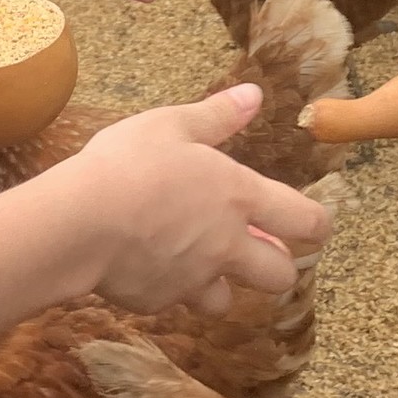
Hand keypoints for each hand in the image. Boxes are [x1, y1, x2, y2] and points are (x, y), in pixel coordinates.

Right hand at [36, 86, 333, 314]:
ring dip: (222, 285)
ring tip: (200, 264)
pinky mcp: (159, 301)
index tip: (315, 225)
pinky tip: (147, 266)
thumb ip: (216, 115)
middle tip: (255, 248)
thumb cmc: (127, 165)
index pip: (305, 221)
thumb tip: (254, 95)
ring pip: (228, 300)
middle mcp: (227, 245)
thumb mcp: (170, 125)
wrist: (78, 224)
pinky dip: (169, 289)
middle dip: (276, 265)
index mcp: (239, 197)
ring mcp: (194, 279)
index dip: (318, 225)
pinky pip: (175, 302)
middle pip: (280, 275)